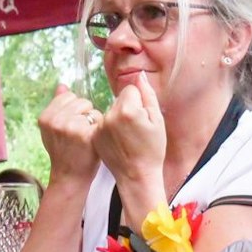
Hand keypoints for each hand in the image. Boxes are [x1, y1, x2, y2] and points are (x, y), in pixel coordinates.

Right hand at [38, 84, 101, 186]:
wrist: (70, 176)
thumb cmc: (65, 152)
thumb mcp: (54, 129)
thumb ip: (57, 106)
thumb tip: (62, 85)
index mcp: (45, 117)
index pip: (67, 96)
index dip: (74, 109)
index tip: (71, 127)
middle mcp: (54, 120)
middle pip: (80, 101)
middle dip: (84, 114)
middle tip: (79, 134)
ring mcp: (68, 126)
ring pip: (90, 109)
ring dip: (93, 120)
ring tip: (85, 137)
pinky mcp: (83, 133)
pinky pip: (98, 119)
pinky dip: (98, 128)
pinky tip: (91, 141)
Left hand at [93, 73, 166, 205]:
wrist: (137, 176)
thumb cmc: (152, 150)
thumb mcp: (157, 120)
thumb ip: (148, 95)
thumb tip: (139, 75)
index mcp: (128, 109)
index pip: (131, 90)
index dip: (140, 102)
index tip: (142, 119)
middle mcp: (110, 116)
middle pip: (119, 100)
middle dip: (128, 109)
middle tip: (135, 130)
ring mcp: (100, 127)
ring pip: (111, 111)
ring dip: (118, 118)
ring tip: (127, 138)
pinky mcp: (94, 135)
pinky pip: (103, 122)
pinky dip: (109, 128)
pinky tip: (118, 142)